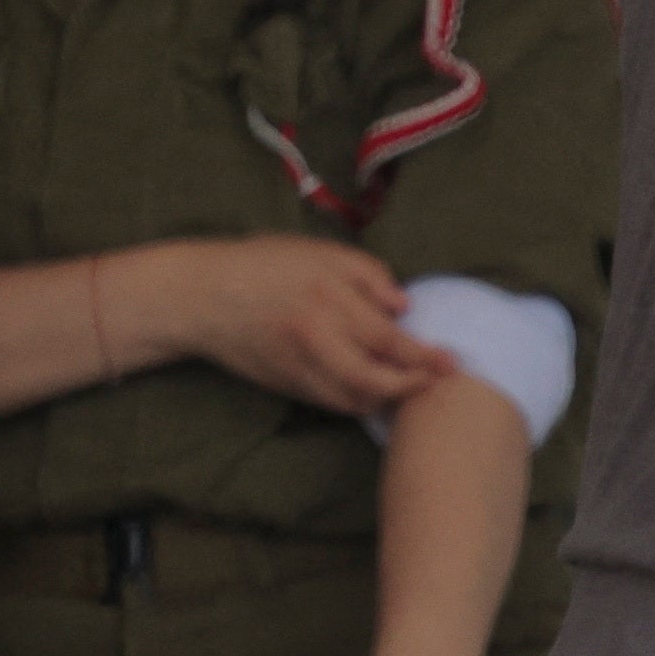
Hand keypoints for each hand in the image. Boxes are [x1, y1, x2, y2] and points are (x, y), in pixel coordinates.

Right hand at [133, 238, 454, 415]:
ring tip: (412, 388)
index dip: (425, 355)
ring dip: (389, 398)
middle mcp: (314, 337)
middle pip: (376, 377)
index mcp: (327, 299)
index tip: (454, 363)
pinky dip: (359, 402)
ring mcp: (297, 365)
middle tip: (438, 383)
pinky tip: (376, 393)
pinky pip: (331, 402)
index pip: (388, 338)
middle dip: (413, 385)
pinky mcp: (285, 383)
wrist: (201, 296)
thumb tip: (405, 305)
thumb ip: (367, 274)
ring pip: (355, 396)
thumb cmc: (265, 266)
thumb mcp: (318, 253)